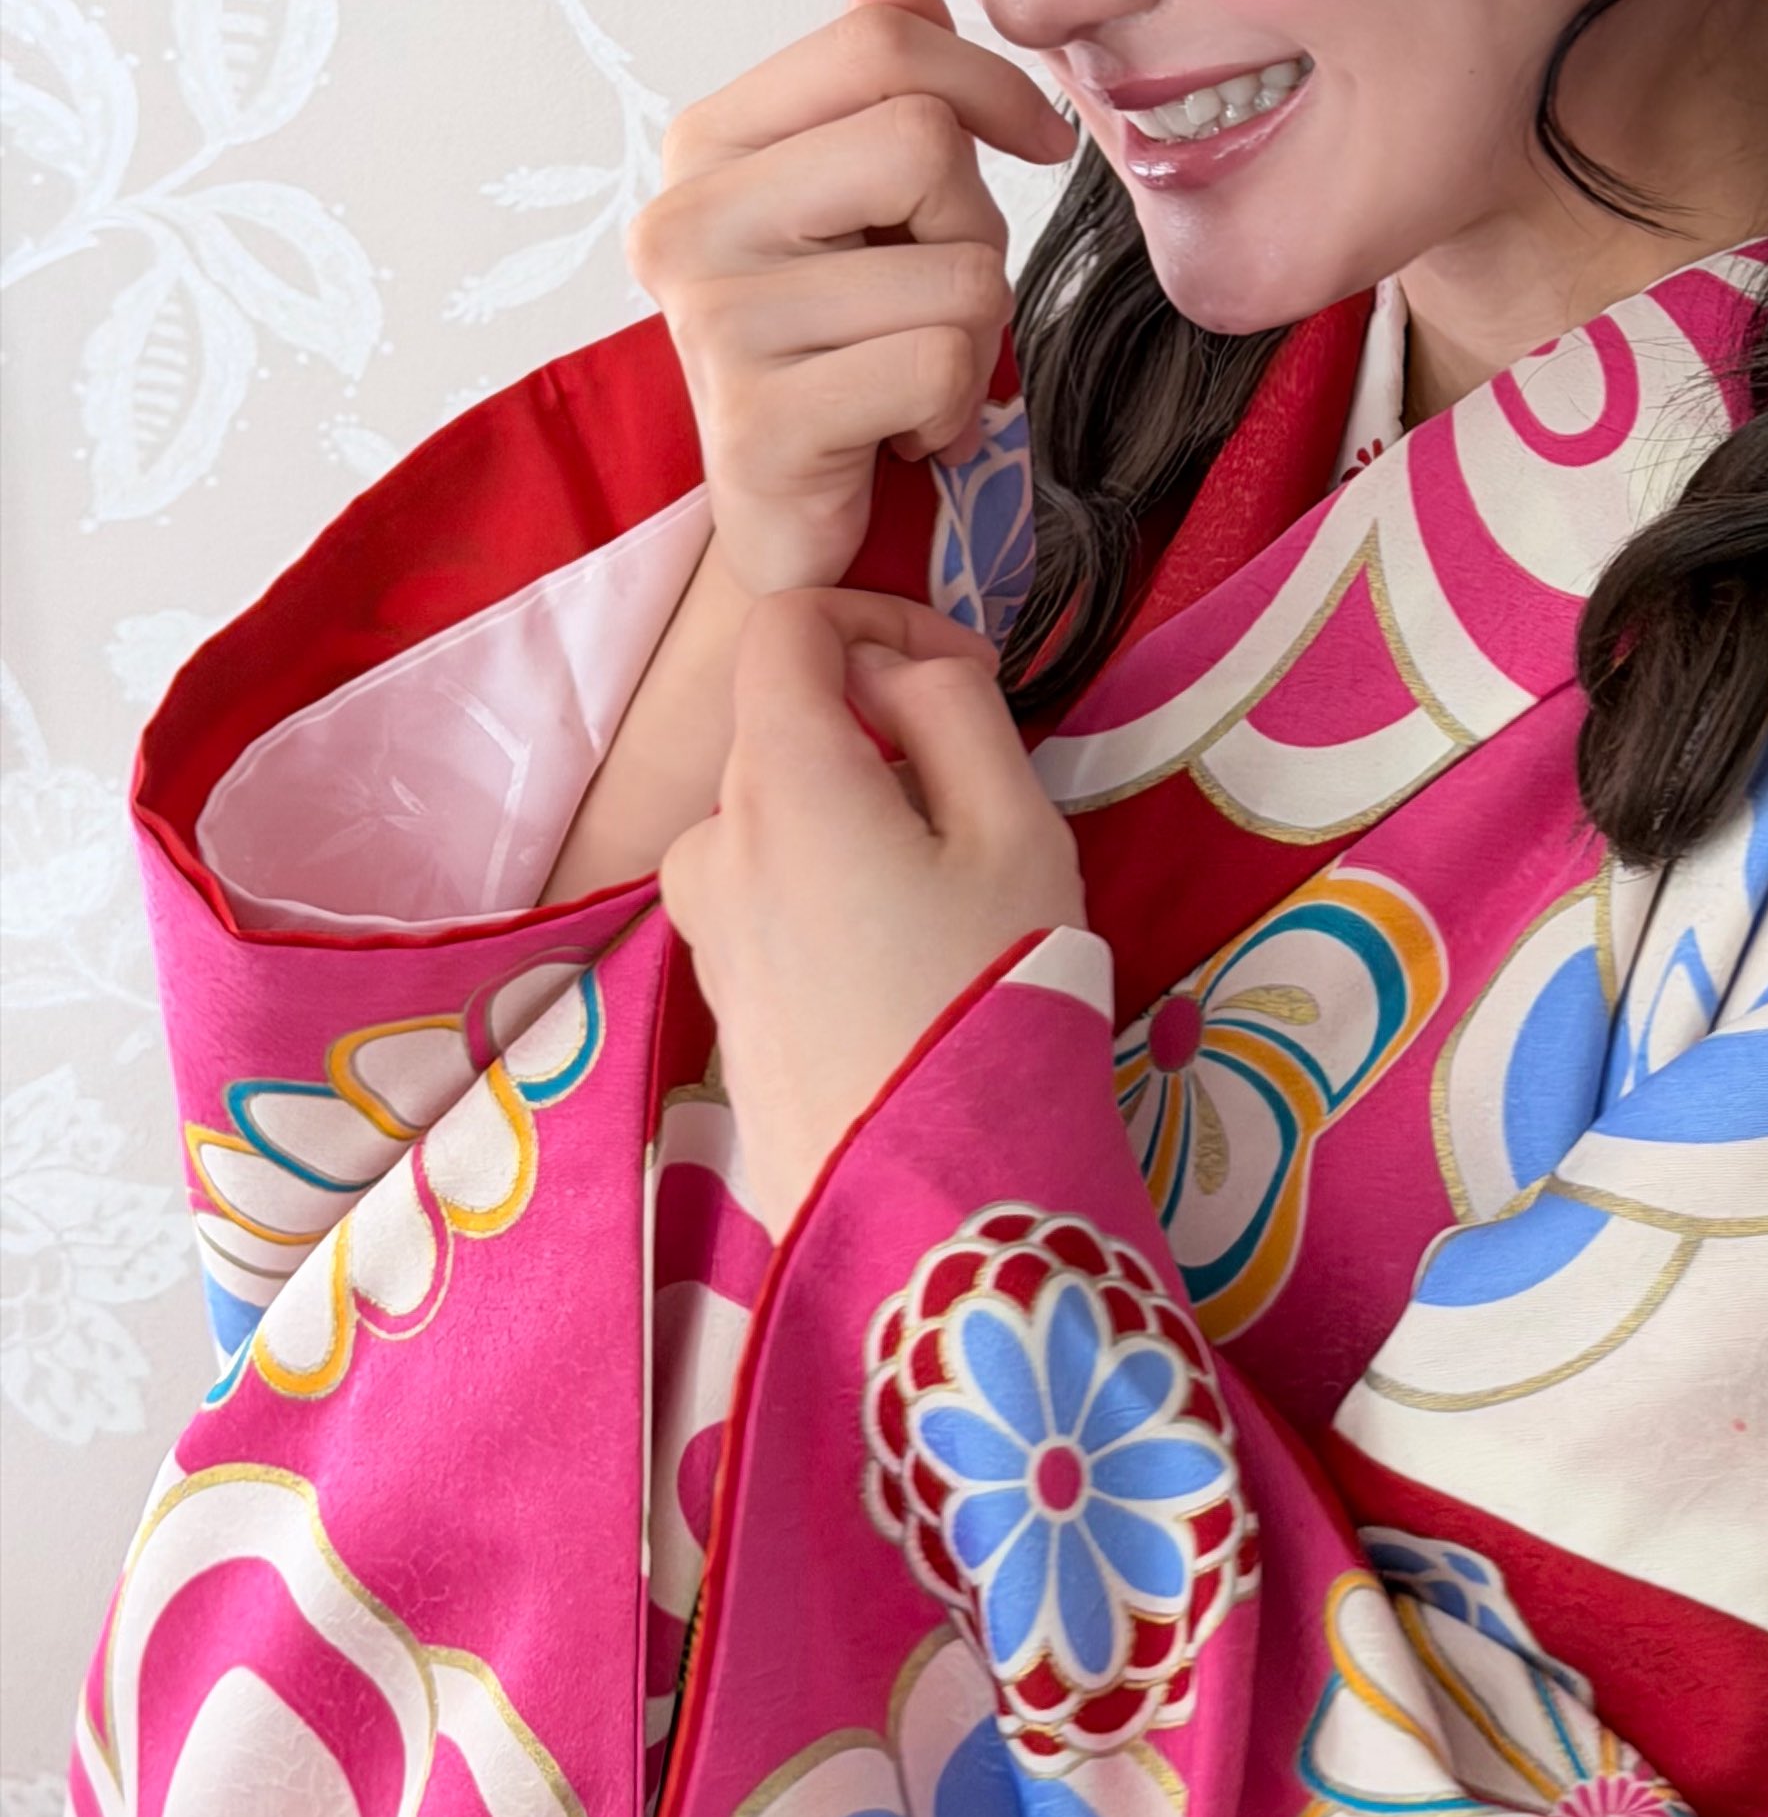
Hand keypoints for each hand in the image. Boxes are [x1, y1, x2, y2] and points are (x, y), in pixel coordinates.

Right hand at [629, 0, 1075, 598]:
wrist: (791, 521)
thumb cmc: (842, 347)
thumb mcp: (865, 199)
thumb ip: (875, 76)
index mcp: (707, 144)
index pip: (882, 45)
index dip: (988, 85)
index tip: (1030, 141)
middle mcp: (684, 220)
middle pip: (922, 143)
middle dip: (974, 226)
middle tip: (930, 295)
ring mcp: (710, 324)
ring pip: (955, 270)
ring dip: (972, 335)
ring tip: (905, 373)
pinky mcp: (756, 425)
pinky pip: (941, 365)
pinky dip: (953, 410)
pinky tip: (896, 432)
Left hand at [659, 588, 1084, 1235]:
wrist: (926, 1204)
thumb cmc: (991, 1000)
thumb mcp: (1017, 830)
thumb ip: (956, 710)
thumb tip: (904, 667)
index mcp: (778, 778)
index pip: (787, 623)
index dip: (879, 613)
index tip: (964, 668)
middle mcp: (711, 838)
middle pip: (786, 719)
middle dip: (884, 720)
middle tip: (991, 790)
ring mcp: (703, 924)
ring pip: (782, 809)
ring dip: (862, 807)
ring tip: (958, 891)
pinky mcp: (718, 992)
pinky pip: (773, 888)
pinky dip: (836, 879)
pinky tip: (913, 958)